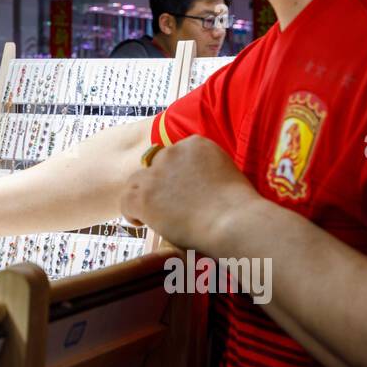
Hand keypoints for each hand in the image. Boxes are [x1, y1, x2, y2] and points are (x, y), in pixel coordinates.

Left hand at [120, 135, 258, 252]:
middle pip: (153, 165)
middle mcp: (172, 152)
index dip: (173, 175)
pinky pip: (126, 201)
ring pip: (136, 182)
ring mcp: (156, 173)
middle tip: (166, 205)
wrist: (234, 222)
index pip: (173, 155)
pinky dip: (131, 213)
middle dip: (158, 184)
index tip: (179, 192)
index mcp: (195, 143)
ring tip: (151, 215)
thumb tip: (192, 189)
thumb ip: (205, 173)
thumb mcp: (226, 174)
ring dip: (142, 197)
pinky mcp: (144, 195)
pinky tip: (142, 223)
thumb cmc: (240, 209)